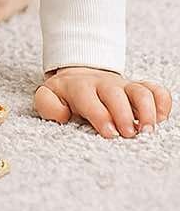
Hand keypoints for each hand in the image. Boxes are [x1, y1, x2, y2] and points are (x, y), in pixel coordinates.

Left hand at [35, 66, 172, 137]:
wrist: (80, 76)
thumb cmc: (66, 94)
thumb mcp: (49, 96)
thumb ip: (48, 105)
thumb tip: (62, 114)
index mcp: (80, 88)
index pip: (89, 98)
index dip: (100, 115)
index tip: (109, 133)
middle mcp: (104, 86)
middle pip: (116, 94)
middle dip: (123, 114)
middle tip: (127, 134)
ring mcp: (124, 87)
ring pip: (140, 91)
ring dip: (146, 110)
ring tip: (147, 131)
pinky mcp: (139, 90)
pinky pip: (156, 91)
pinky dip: (162, 103)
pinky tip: (160, 119)